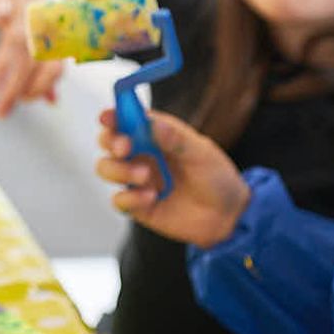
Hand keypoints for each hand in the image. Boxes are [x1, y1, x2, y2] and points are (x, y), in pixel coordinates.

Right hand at [0, 0, 66, 117]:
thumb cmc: (39, 10)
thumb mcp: (47, 37)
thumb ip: (48, 69)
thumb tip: (51, 102)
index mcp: (57, 37)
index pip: (55, 68)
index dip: (41, 87)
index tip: (23, 101)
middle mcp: (43, 26)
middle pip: (33, 62)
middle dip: (17, 88)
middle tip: (0, 113)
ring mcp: (23, 11)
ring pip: (15, 41)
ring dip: (3, 68)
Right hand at [96, 108, 248, 247]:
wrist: (227, 216)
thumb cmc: (217, 178)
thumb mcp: (202, 154)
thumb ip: (177, 139)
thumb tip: (153, 124)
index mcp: (156, 134)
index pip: (127, 119)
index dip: (113, 116)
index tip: (108, 118)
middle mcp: (142, 154)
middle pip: (109, 141)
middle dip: (111, 141)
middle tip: (125, 148)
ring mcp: (137, 180)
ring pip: (106, 168)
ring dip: (119, 170)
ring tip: (145, 177)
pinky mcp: (137, 205)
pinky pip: (118, 200)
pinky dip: (129, 198)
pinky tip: (151, 198)